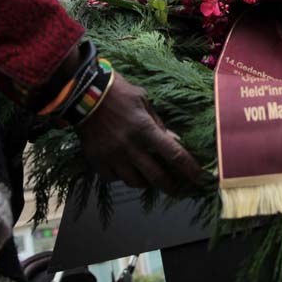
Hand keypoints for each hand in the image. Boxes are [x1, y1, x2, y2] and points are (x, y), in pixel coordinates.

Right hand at [75, 71, 203, 193]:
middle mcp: (130, 146)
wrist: (82, 93)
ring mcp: (112, 155)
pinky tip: (125, 170)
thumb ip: (158, 124)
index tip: (198, 178)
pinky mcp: (96, 160)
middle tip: (176, 189)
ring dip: (146, 182)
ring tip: (149, 179)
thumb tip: (174, 141)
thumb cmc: (118, 93)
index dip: (189, 168)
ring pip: (134, 182)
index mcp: (145, 128)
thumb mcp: (143, 101)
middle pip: (156, 176)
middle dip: (170, 186)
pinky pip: (113, 178)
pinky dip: (121, 177)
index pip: (173, 154)